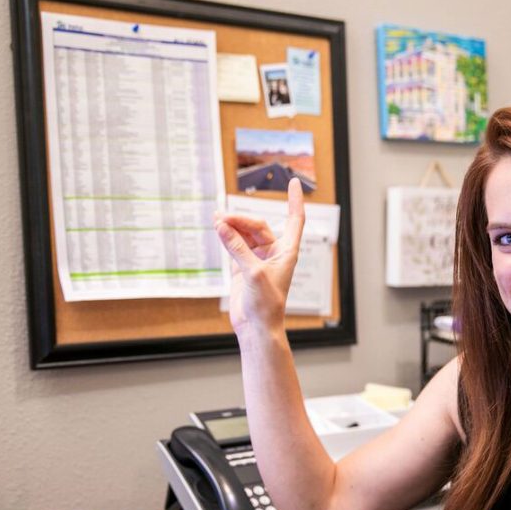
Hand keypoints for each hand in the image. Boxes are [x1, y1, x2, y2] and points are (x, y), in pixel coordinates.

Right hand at [215, 178, 305, 334]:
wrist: (257, 326)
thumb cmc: (266, 304)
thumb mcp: (253, 272)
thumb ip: (237, 247)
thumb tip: (221, 225)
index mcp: (287, 252)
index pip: (294, 220)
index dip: (294, 201)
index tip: (293, 183)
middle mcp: (274, 253)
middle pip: (258, 226)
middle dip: (241, 220)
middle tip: (222, 218)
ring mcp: (258, 259)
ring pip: (244, 235)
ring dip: (231, 227)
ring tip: (216, 220)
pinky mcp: (243, 267)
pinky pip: (234, 245)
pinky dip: (226, 237)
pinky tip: (218, 229)